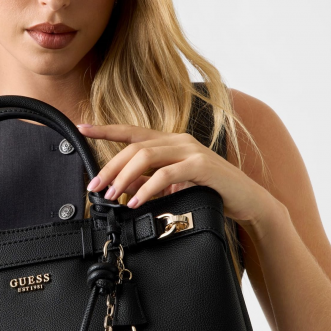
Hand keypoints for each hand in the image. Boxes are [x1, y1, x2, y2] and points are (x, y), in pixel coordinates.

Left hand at [76, 122, 277, 231]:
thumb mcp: (173, 187)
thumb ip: (150, 183)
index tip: (81, 128)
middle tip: (94, 187)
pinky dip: (148, 188)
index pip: (132, 131)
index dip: (105, 129)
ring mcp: (191, 151)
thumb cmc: (210, 192)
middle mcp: (179, 140)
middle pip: (134, 147)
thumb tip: (122, 187)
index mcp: (170, 142)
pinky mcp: (202, 166)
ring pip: (147, 157)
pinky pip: (167, 174)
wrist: (248, 201)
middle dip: (110, 167)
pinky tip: (137, 201)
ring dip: (124, 177)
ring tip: (112, 196)